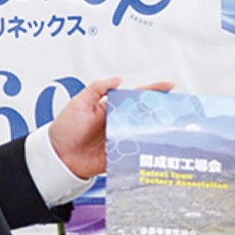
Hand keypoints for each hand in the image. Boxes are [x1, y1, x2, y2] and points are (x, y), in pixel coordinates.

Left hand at [49, 78, 173, 179]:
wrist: (58, 156)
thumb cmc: (65, 129)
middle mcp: (118, 123)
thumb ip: (98, 88)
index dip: (153, 91)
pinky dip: (147, 152)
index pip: (135, 97)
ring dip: (157, 132)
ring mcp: (120, 140)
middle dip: (161, 112)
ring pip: (144, 134)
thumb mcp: (79, 102)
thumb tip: (118, 78)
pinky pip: (136, 154)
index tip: (169, 86)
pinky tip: (157, 149)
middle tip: (176, 109)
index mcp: (111, 109)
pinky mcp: (119, 156)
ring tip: (172, 128)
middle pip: (144, 116)